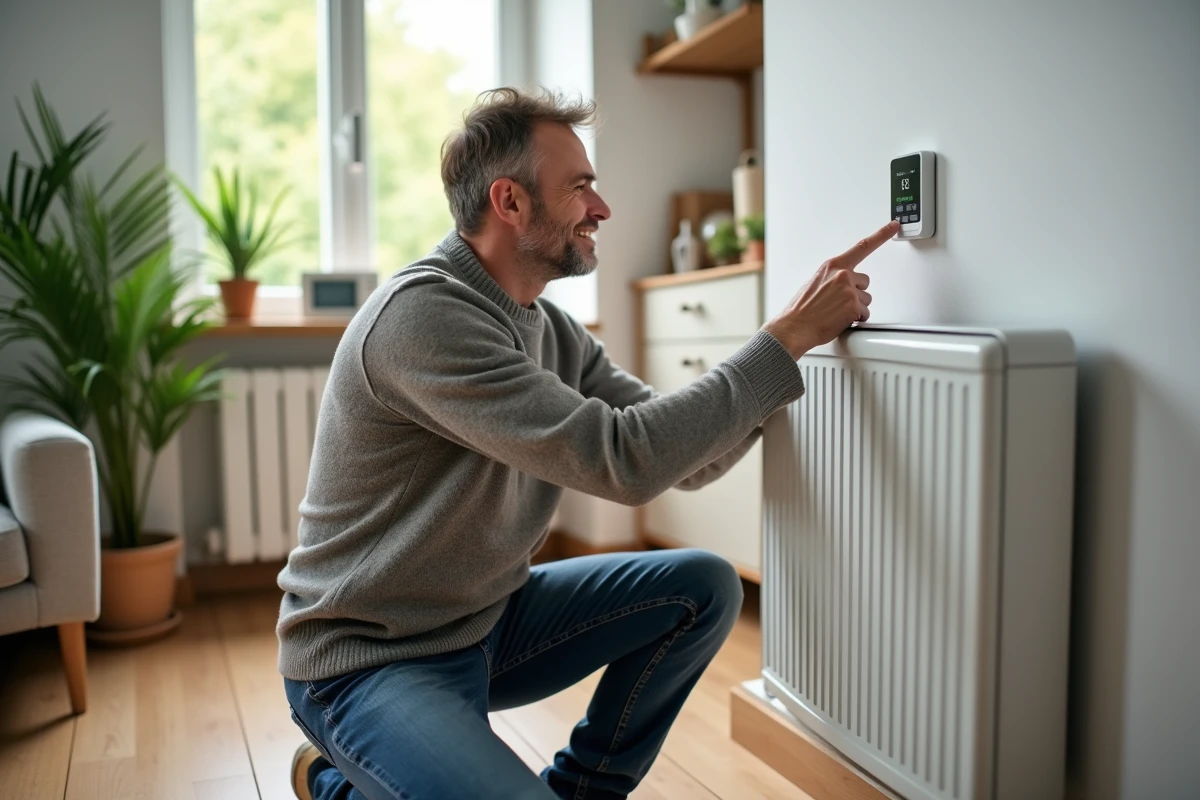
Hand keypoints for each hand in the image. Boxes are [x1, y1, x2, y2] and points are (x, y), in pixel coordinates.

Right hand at [762, 220, 897, 358]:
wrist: (794, 327)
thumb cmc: (801, 309)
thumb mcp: (814, 283)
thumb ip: (832, 278)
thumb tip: (843, 283)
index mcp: (832, 266)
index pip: (862, 246)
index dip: (881, 235)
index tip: (893, 226)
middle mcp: (842, 275)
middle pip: (864, 281)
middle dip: (856, 293)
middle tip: (838, 303)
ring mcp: (849, 290)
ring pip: (866, 299)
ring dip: (856, 307)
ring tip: (836, 313)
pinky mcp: (853, 306)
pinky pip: (865, 314)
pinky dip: (856, 319)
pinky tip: (840, 320)